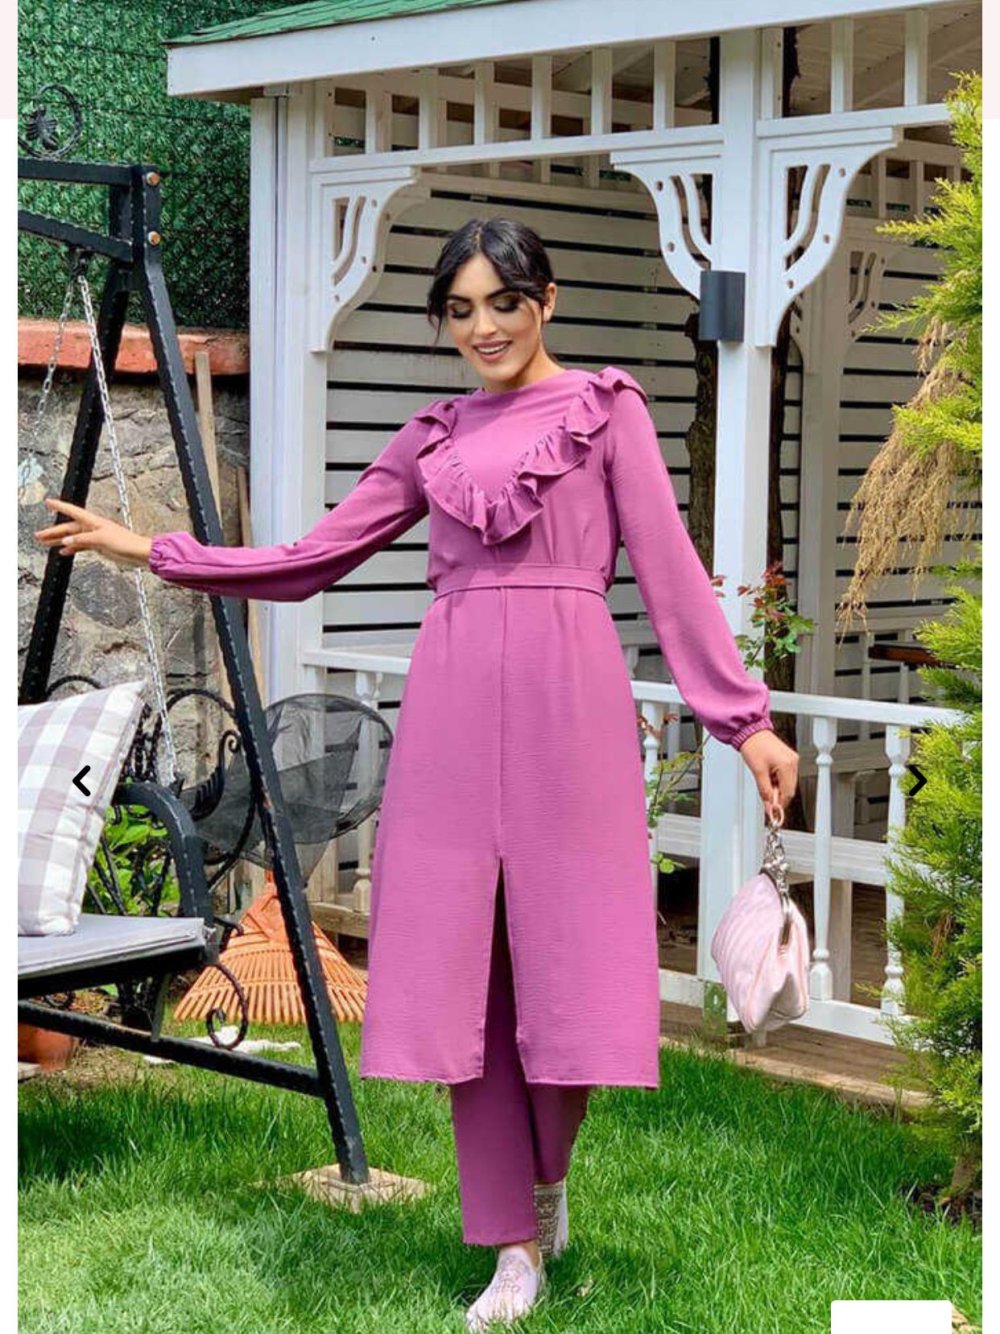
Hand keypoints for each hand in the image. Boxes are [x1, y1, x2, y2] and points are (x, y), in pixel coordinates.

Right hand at [34, 497, 153, 569]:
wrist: (139, 553)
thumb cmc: (125, 542)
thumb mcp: (101, 540)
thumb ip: (82, 540)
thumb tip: (66, 542)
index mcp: (93, 521)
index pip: (72, 511)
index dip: (60, 506)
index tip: (48, 502)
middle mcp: (93, 527)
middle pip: (69, 528)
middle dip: (53, 531)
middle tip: (39, 535)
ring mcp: (95, 537)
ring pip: (73, 538)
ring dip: (59, 540)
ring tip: (46, 543)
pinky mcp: (99, 546)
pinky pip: (81, 546)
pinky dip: (71, 548)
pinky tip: (64, 551)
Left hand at [737, 728, 798, 819]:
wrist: (750, 731)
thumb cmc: (753, 746)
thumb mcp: (757, 772)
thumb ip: (765, 791)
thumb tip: (769, 806)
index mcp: (787, 765)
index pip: (788, 793)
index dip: (779, 804)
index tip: (773, 812)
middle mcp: (793, 762)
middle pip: (790, 789)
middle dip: (778, 796)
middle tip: (766, 798)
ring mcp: (792, 759)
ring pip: (788, 783)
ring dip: (777, 788)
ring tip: (764, 781)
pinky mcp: (788, 758)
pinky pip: (786, 776)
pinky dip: (778, 781)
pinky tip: (768, 777)